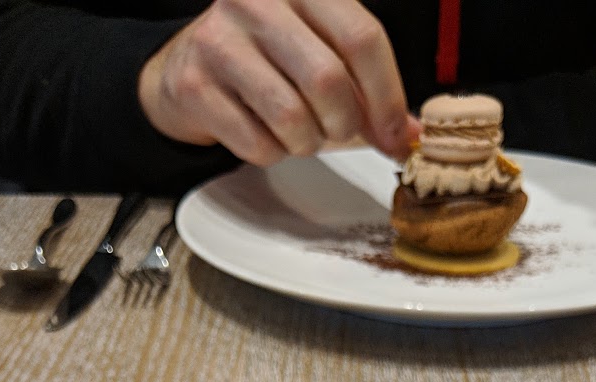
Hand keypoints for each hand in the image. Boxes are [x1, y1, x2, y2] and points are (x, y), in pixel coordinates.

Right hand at [138, 0, 416, 165]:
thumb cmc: (265, 62)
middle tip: (338, 132)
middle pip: (329, 82)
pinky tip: (262, 133)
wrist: (186, 68)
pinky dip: (271, 153)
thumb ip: (365, 86)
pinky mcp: (195, 85)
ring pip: (293, 118)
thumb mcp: (318, 53)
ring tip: (298, 133)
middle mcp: (257, 1)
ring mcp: (220, 40)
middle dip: (344, 124)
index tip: (396, 136)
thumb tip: (408, 136)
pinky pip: (257, 144)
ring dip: (306, 143)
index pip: (362, 37)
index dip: (388, 96)